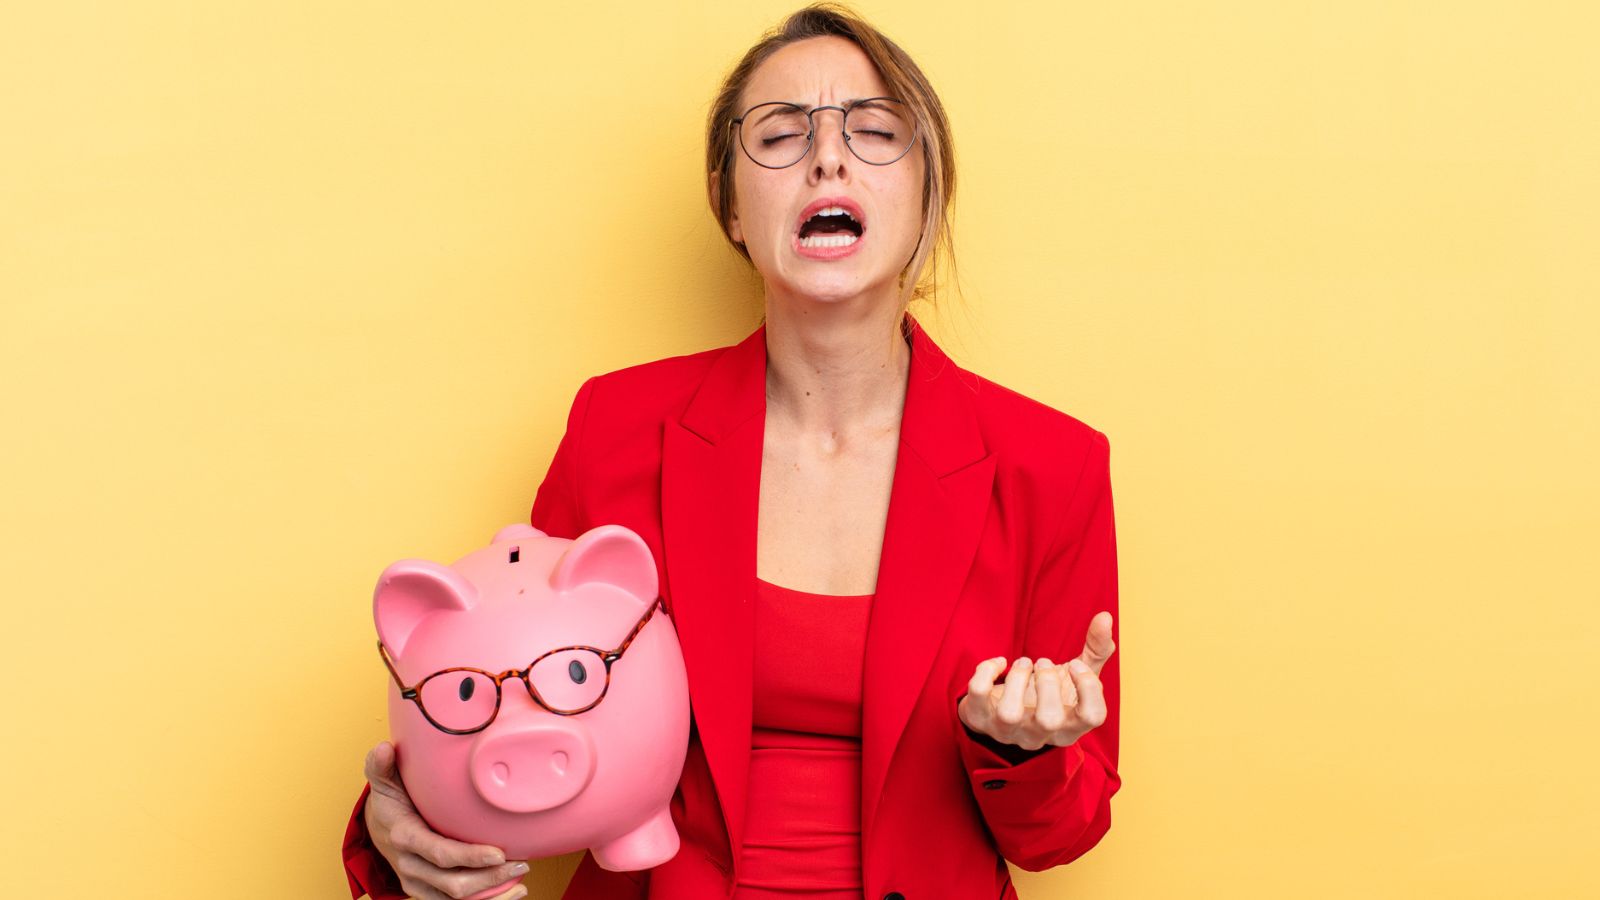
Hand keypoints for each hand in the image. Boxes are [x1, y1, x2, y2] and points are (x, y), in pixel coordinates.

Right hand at [363, 741, 531, 899]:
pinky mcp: (426, 892)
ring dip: (491, 894)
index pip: (440, 853)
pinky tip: (510, 893)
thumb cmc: (390, 801)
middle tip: (521, 864)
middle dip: (489, 878)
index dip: (470, 857)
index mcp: (404, 837)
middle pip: (452, 883)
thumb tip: (384, 747)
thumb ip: (381, 766)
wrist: (378, 829)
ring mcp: (417, 883)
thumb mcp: (384, 781)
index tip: (499, 852)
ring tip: (521, 881)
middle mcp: (410, 866)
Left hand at [957, 611, 1114, 751]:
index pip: (1093, 717)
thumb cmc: (1049, 695)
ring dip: (1017, 678)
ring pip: (1009, 714)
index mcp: (1071, 726)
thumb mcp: (1076, 676)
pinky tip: (999, 663)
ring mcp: (1008, 731)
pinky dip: (985, 672)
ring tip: (1022, 662)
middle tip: (1042, 661)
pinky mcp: (981, 719)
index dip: (1088, 686)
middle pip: (1049, 720)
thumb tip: (1105, 616)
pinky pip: (978, 697)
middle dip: (1046, 682)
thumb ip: (1096, 650)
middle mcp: (1041, 735)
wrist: (1004, 715)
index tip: (1074, 664)